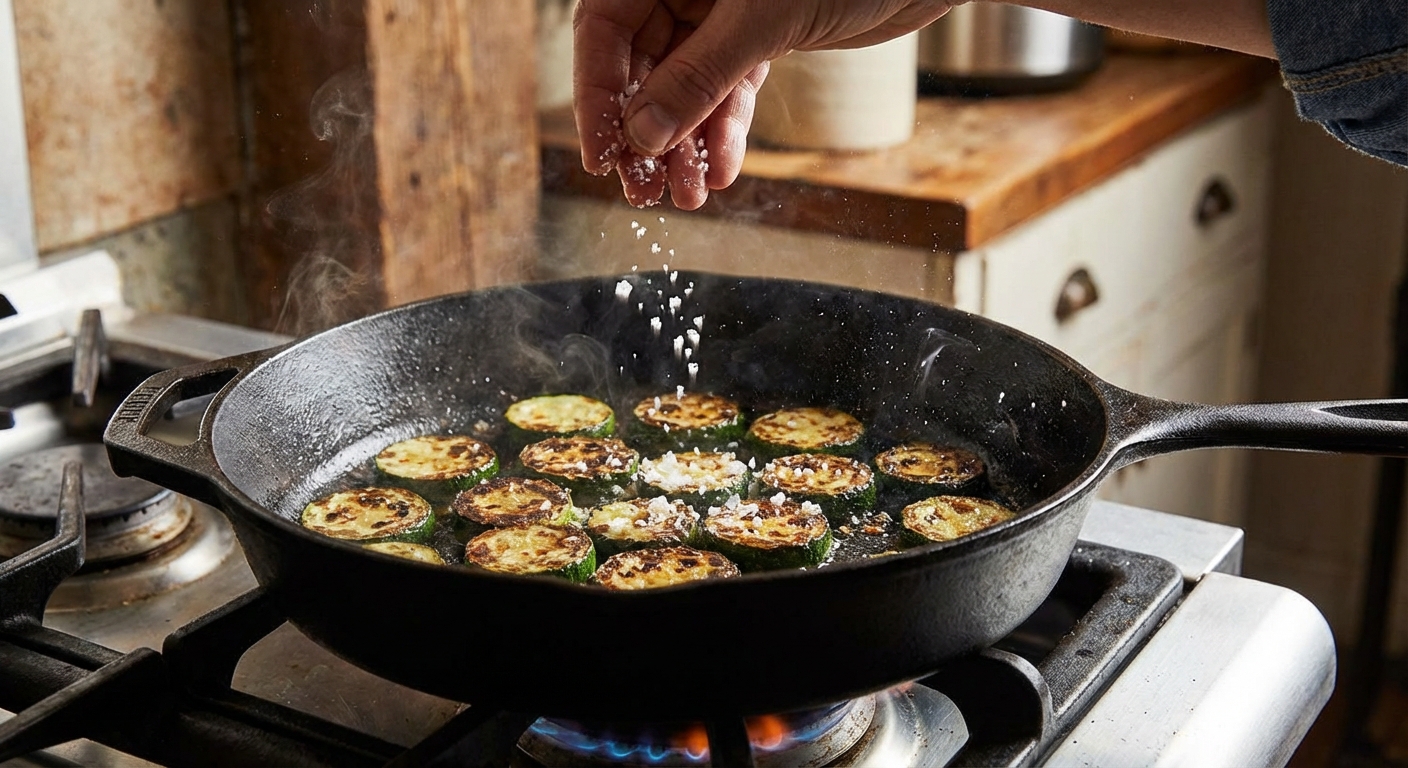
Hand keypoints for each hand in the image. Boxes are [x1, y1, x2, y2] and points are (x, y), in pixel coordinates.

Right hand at [573, 0, 955, 209]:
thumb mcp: (761, 19)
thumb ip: (699, 77)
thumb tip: (642, 137)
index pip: (603, 28)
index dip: (596, 93)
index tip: (603, 157)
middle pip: (641, 65)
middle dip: (645, 133)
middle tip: (643, 193)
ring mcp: (723, 9)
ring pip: (686, 86)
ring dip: (685, 144)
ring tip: (687, 197)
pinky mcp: (761, 34)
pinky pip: (729, 89)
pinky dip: (726, 131)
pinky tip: (723, 172)